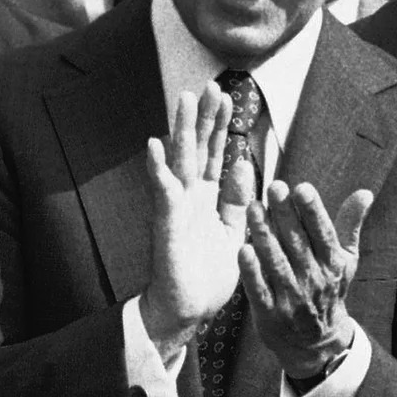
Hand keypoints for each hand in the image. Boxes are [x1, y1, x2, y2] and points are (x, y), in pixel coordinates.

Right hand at [138, 83, 255, 351]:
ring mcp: (175, 209)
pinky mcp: (166, 226)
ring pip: (179, 162)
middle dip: (203, 118)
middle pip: (196, 149)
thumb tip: (242, 164)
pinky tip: (154, 145)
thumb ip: (237, 200)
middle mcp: (188, 198)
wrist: (189, 311)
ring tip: (183, 99)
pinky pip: (163, 194)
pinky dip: (158, 169)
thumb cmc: (208, 274)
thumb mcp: (233, 231)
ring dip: (180, 130)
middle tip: (208, 84)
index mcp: (206, 198)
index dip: (220, 126)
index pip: (215, 154)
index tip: (228, 96)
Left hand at [244, 182, 370, 379]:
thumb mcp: (345, 259)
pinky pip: (259, 290)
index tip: (302, 188)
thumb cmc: (328, 289)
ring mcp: (291, 298)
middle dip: (285, 214)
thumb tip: (365, 193)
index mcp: (332, 264)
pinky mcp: (270, 314)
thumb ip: (350, 224)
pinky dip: (252, 271)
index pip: (323, 233)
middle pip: (297, 243)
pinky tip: (242, 250)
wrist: (316, 342)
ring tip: (253, 209)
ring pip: (276, 262)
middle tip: (274, 187)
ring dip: (264, 235)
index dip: (313, 211)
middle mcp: (314, 280)